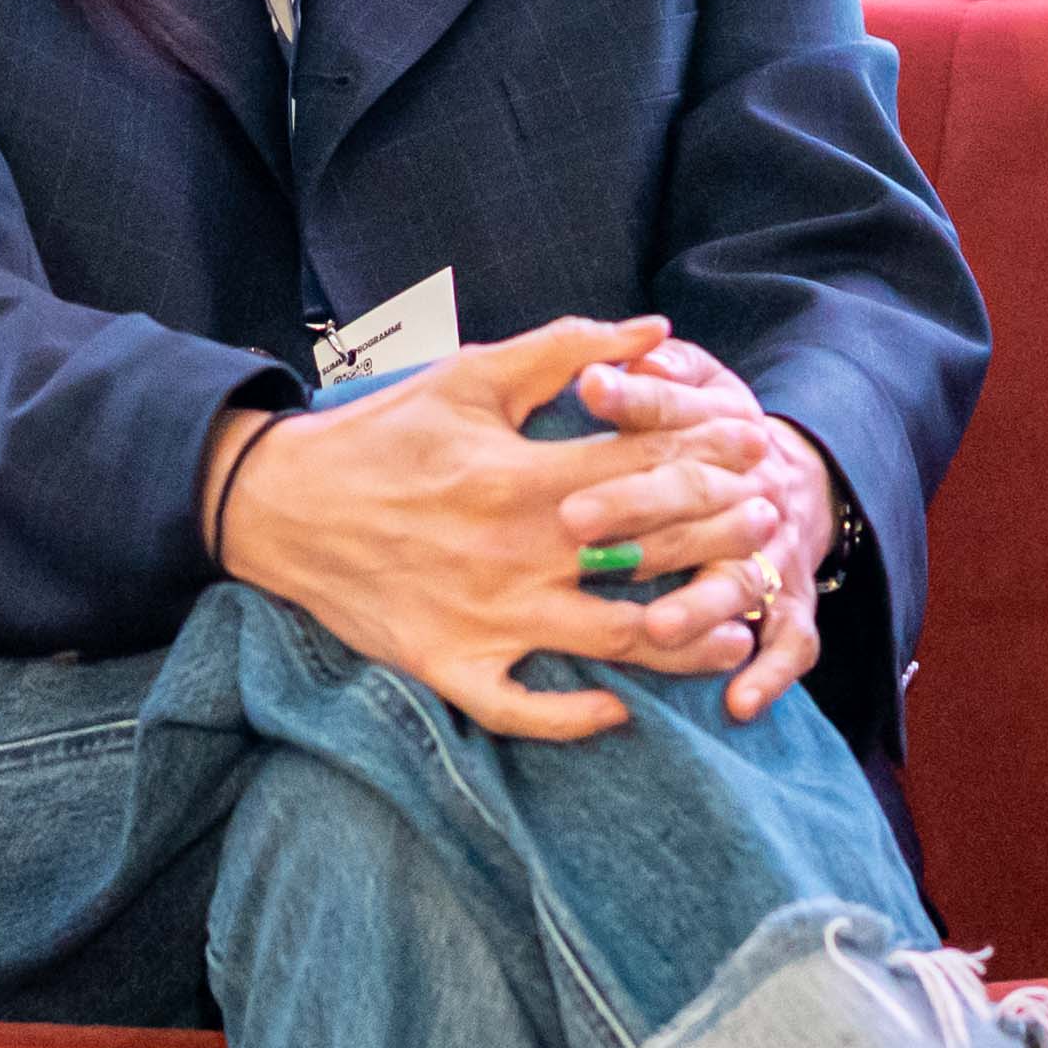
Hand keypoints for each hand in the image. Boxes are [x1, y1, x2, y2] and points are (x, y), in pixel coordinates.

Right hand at [201, 315, 782, 740]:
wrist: (278, 505)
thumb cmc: (379, 433)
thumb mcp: (469, 376)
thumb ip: (565, 350)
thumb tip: (655, 328)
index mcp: (522, 478)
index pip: (646, 469)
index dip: (713, 458)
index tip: (757, 450)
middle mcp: (516, 554)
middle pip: (649, 557)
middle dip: (721, 544)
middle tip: (768, 532)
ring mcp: (487, 619)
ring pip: (615, 644)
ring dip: (686, 641)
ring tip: (736, 631)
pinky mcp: (452, 666)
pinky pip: (525, 712)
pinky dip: (576, 718)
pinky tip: (619, 710)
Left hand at [571, 336, 835, 720]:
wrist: (789, 478)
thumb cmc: (713, 433)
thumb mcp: (697, 386)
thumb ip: (660, 373)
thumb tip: (618, 358)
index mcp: (727, 429)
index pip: (678, 409)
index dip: (636, 398)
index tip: (587, 391)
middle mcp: (754, 493)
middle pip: (699, 499)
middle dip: (638, 508)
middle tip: (576, 522)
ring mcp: (776, 553)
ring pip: (740, 581)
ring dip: (700, 606)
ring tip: (656, 626)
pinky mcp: (795, 604)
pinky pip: (792, 644)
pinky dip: (769, 674)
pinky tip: (737, 703)